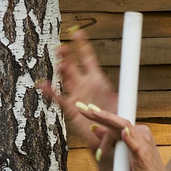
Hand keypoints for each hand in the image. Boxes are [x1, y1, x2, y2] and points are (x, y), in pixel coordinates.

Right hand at [39, 27, 116, 150]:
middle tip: (62, 48)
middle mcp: (85, 85)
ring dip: (62, 71)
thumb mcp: (122, 104)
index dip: (83, 46)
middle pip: (73, 66)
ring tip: (61, 64)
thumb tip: (127, 84)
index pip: (88, 59)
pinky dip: (50, 92)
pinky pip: (58, 98)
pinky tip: (42, 84)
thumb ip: (122, 94)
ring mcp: (76, 95)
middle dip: (68, 55)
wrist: (109, 137)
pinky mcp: (70, 108)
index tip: (77, 32)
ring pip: (65, 79)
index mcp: (98, 81)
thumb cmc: (117, 119)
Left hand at [70, 101, 170, 170]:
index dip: (101, 116)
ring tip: (93, 113)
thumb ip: (111, 141)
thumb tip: (95, 129)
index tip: (86, 110)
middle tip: (83, 108)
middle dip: (99, 114)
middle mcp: (142, 134)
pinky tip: (123, 133)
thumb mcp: (124, 154)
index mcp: (138, 133)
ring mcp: (143, 143)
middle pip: (117, 121)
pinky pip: (134, 145)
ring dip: (106, 120)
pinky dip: (128, 138)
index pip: (116, 122)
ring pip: (122, 127)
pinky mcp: (143, 155)